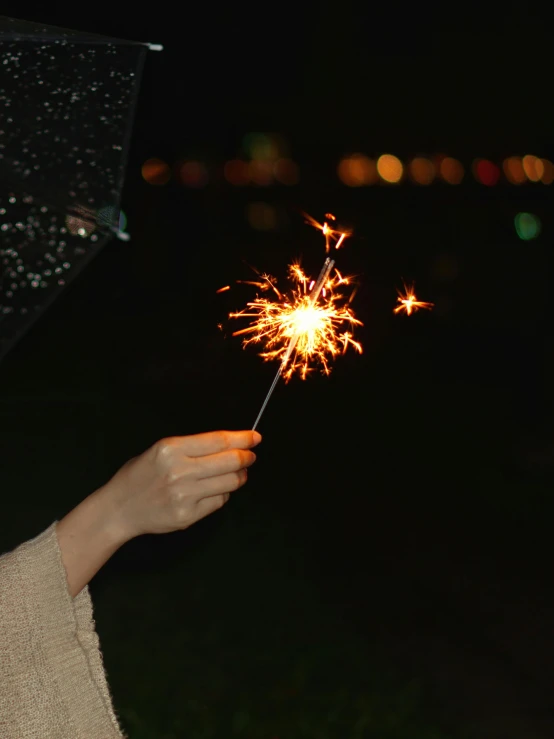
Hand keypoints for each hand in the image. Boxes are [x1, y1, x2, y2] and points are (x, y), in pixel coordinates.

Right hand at [102, 430, 260, 541]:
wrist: (118, 508)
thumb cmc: (139, 475)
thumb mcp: (160, 450)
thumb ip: (192, 447)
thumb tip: (229, 445)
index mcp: (171, 449)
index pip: (218, 441)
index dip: (242, 438)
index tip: (255, 437)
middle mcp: (179, 471)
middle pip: (229, 461)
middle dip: (246, 457)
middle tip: (250, 456)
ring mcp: (184, 495)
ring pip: (229, 483)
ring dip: (239, 476)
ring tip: (238, 473)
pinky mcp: (188, 516)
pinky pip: (219, 501)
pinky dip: (223, 494)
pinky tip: (216, 490)